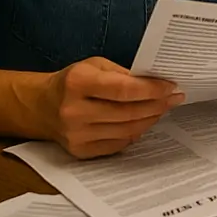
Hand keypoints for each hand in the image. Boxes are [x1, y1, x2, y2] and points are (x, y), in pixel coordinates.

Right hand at [40, 57, 183, 158]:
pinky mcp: (80, 151)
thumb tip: (157, 83)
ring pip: (127, 130)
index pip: (123, 89)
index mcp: (77, 83)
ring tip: (163, 108)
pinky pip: (118, 144)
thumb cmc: (73, 81)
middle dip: (157, 105)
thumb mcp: (94, 65)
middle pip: (128, 112)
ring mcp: (76, 135)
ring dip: (150, 119)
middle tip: (174, 98)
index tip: (171, 87)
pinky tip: (144, 122)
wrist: (42, 106)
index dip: (151, 89)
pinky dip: (135, 132)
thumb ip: (123, 74)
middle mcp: (74, 111)